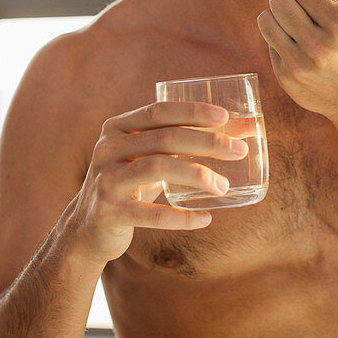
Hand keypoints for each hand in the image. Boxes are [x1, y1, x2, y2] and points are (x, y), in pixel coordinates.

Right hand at [68, 101, 248, 263]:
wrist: (87, 227)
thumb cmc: (132, 183)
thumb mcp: (154, 156)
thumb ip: (191, 140)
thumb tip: (250, 126)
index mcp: (117, 127)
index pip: (158, 111)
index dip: (192, 111)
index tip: (225, 117)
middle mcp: (107, 149)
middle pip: (164, 138)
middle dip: (207, 142)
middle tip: (239, 151)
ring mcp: (106, 180)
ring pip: (157, 168)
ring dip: (197, 175)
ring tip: (224, 186)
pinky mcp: (109, 213)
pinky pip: (151, 214)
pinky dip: (182, 217)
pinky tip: (206, 219)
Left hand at [256, 0, 337, 121]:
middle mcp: (318, 45)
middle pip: (278, 0)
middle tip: (299, 9)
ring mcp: (299, 64)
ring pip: (265, 20)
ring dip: (275, 17)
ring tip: (293, 27)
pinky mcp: (286, 77)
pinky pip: (268, 42)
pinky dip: (278, 39)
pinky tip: (296, 49)